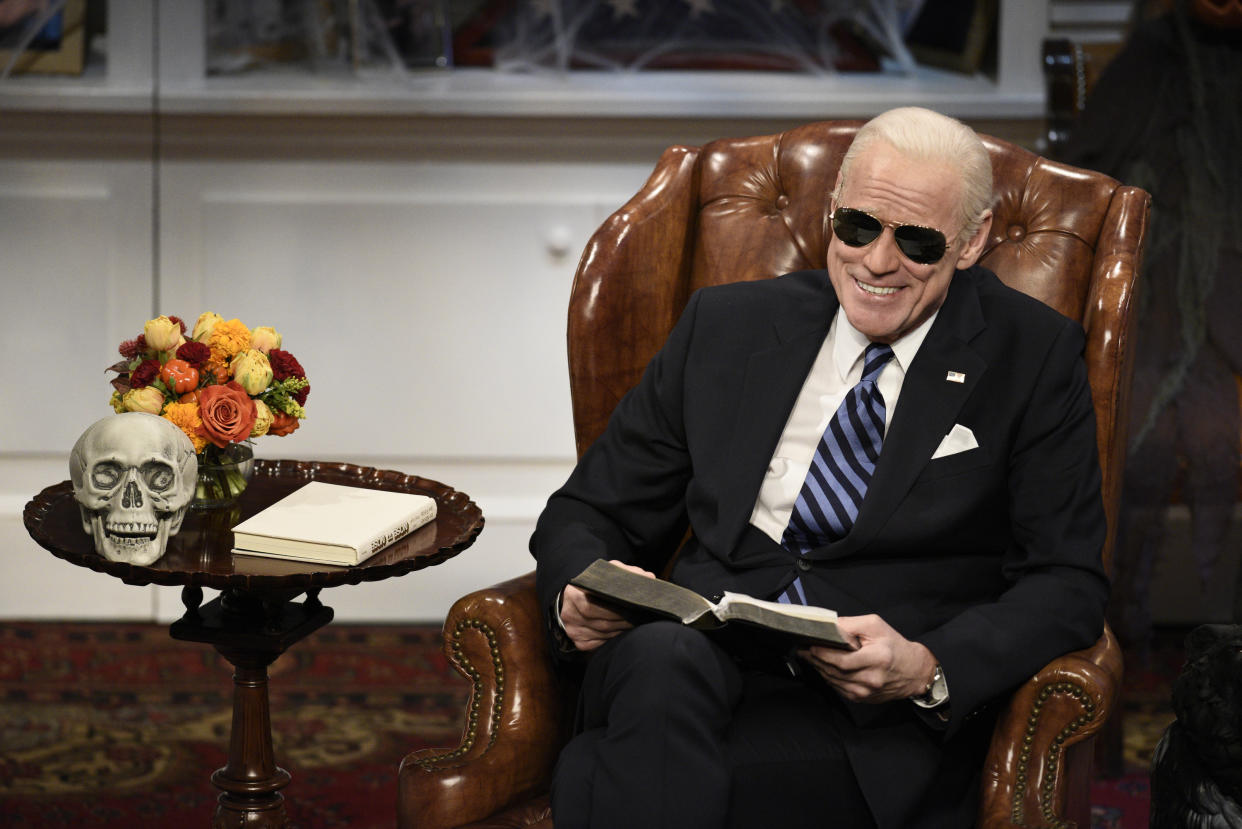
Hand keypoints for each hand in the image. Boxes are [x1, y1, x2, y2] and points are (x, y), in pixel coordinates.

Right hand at [559, 560, 654, 651]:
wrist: (574, 597)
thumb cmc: (594, 585)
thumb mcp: (606, 574)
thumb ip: (626, 573)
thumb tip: (648, 578)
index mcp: (574, 593)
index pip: (595, 605)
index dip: (617, 609)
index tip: (635, 607)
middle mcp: (569, 613)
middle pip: (602, 623)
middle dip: (624, 621)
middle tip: (641, 618)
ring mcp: (572, 630)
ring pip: (603, 634)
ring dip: (621, 631)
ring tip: (635, 624)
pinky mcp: (578, 642)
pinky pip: (599, 644)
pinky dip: (612, 638)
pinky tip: (622, 632)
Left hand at [798, 614, 936, 703]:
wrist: (913, 671)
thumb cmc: (894, 645)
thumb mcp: (875, 626)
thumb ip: (850, 625)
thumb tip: (828, 627)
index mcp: (877, 659)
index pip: (842, 660)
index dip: (823, 654)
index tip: (809, 645)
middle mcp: (872, 679)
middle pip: (835, 672)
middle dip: (816, 660)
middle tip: (803, 650)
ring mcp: (867, 692)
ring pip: (834, 681)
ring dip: (819, 669)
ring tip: (809, 657)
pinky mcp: (863, 698)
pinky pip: (839, 688)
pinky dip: (828, 677)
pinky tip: (823, 667)